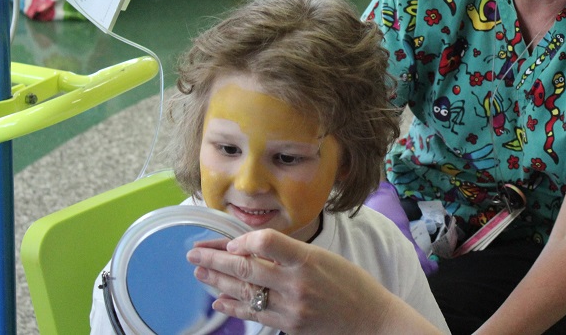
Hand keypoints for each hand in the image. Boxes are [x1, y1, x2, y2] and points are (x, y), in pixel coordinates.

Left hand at [186, 230, 439, 334]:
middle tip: (195, 253)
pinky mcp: (289, 326)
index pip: (266, 242)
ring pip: (245, 292)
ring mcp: (291, 308)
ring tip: (200, 272)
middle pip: (247, 268)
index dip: (243, 239)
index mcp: (308, 259)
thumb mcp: (324, 258)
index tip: (233, 240)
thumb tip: (255, 248)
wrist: (371, 320)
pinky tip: (219, 299)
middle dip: (216, 259)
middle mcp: (297, 284)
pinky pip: (255, 315)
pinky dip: (234, 306)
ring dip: (218, 281)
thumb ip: (291, 254)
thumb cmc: (350, 285)